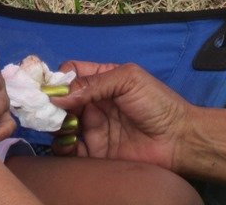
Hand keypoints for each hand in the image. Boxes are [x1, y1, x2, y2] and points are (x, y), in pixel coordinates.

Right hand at [49, 61, 190, 172]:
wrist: (177, 140)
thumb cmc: (157, 103)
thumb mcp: (128, 80)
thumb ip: (93, 83)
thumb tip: (59, 95)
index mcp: (102, 80)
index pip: (71, 74)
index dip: (58, 79)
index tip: (49, 88)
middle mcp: (94, 103)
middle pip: (61, 100)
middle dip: (51, 104)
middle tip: (48, 110)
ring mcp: (93, 127)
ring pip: (61, 124)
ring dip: (55, 124)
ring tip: (64, 125)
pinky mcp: (94, 151)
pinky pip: (69, 150)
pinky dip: (61, 146)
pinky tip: (68, 142)